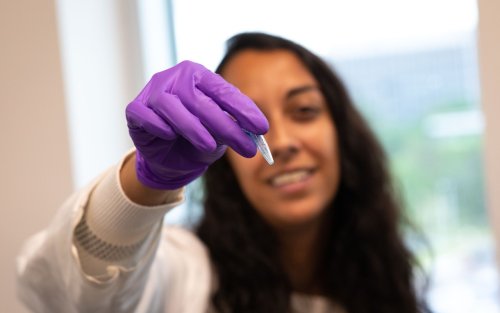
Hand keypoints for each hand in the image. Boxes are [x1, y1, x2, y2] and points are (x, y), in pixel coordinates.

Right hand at [126, 61, 268, 188]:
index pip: (223, 91)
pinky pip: (145, 115)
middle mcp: (174, 78)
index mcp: (198, 76)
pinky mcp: (135, 109)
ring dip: (192, 127)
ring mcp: (152, 92)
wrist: (168, 159)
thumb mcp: (219, 134)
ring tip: (209, 146)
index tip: (262, 128)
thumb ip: (232, 128)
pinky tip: (169, 135)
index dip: (243, 109)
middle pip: (199, 99)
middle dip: (224, 125)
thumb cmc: (196, 139)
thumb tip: (254, 132)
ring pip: (171, 105)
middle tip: (245, 147)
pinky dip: (157, 125)